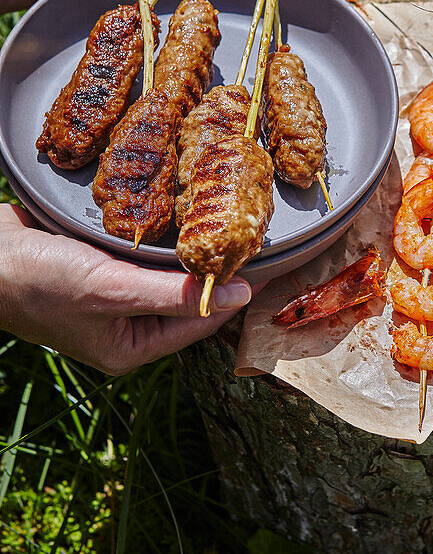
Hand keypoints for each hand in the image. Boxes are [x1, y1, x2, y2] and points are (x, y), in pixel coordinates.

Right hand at [0, 204, 252, 375]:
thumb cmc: (40, 282)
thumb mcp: (112, 290)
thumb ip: (176, 294)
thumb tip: (240, 294)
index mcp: (132, 346)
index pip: (203, 320)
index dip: (238, 290)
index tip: (272, 261)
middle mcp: (127, 323)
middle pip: (188, 294)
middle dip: (215, 265)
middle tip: (251, 228)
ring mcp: (113, 291)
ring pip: (167, 269)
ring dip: (189, 245)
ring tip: (225, 214)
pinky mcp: (100, 261)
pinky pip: (142, 249)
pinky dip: (160, 232)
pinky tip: (180, 206)